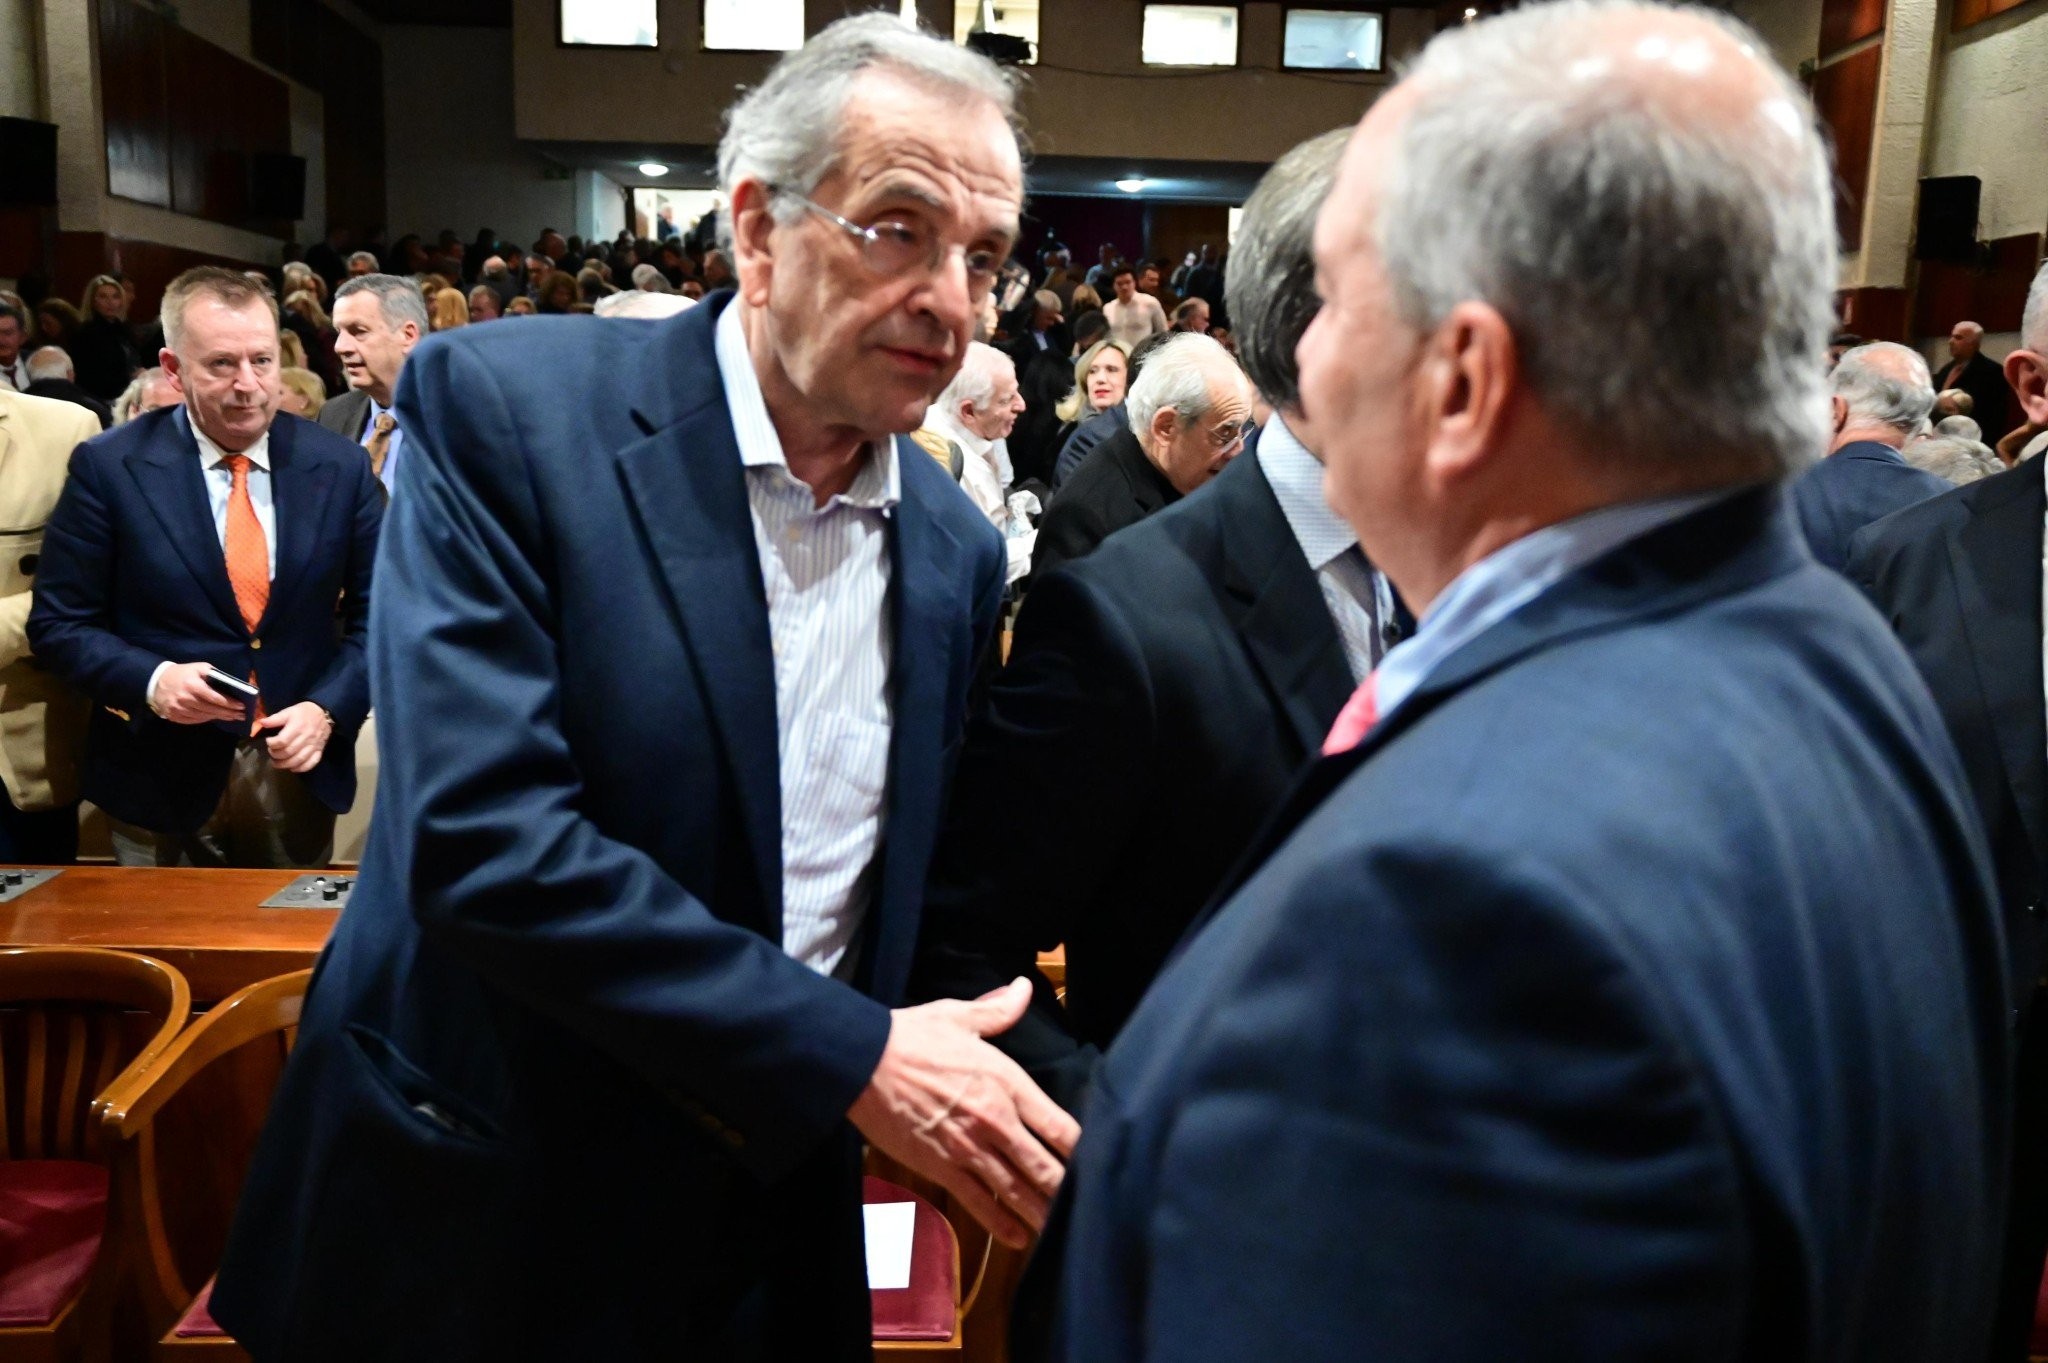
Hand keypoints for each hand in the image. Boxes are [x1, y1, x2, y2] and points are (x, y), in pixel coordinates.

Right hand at [150, 662, 248, 724]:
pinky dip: (206, 719)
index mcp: (193, 686)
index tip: (242, 706)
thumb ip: (214, 674)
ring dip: (219, 717)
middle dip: (228, 713)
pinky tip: (215, 717)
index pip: (215, 698)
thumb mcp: (198, 668)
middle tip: (241, 715)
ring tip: (232, 717)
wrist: (156, 681)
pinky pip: (194, 721)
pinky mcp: (174, 716)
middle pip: (211, 709)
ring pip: (204, 717)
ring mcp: (179, 709)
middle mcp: (185, 699)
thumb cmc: (182, 673)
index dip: (229, 703)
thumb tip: (231, 685)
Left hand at [256, 701, 333, 772]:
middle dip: (276, 755)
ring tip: (277, 763)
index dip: (272, 744)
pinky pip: (311, 763)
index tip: (268, 741)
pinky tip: (292, 768)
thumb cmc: (304, 712)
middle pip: (289, 752)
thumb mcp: (289, 711)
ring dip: (285, 765)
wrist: (324, 713)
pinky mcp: (319, 751)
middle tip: (271, 752)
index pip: (282, 741)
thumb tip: (261, 723)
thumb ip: (275, 718)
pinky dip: (301, 768)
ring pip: (298, 760)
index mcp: (297, 727)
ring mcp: (313, 746)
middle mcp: (306, 738)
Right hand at [848, 978, 1081, 1249]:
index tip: (1100, 1162)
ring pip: (1015, 1190)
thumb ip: (998, 1010)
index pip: (1058, 1124)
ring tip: (1062, 1230)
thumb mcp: (959, 1016)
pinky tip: (1018, 1238)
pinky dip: (1000, 1223)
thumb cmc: (912, 1036)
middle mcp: (995, 1120)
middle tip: (1090, 1208)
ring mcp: (968, 1148)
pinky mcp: (941, 1167)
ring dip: (1040, 1212)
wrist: (863, 1061)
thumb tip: (1023, 987)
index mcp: (1007, 1082)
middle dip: (1067, 1188)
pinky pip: (978, 1202)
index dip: (1082, 1148)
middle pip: (1044, 1165)